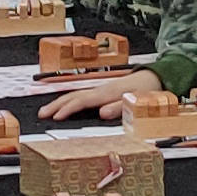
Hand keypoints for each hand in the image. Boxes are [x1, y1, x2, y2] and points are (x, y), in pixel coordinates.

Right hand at [42, 69, 161, 120]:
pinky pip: (81, 96)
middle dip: (56, 105)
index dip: (68, 109)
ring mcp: (100, 89)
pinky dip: (69, 101)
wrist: (155, 77)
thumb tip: (102, 114)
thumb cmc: (146, 91)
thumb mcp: (136, 101)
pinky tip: (64, 106)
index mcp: (107, 92)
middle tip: (41, 114)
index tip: (55, 117)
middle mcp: (101, 89)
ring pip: (75, 94)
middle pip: (74, 96)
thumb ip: (119, 108)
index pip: (83, 101)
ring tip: (46, 111)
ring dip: (60, 102)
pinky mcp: (102, 91)